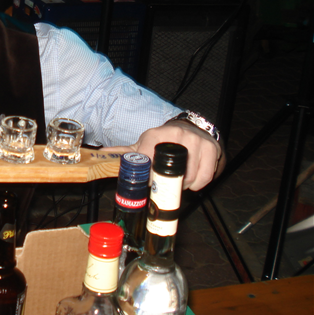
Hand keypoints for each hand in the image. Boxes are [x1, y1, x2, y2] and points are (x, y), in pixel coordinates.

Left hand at [101, 120, 224, 190]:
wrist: (193, 128)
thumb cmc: (165, 139)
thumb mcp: (145, 143)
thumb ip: (125, 152)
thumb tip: (102, 154)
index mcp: (156, 134)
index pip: (149, 160)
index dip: (148, 178)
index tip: (149, 184)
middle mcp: (178, 135)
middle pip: (170, 173)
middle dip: (167, 184)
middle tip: (165, 185)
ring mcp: (197, 141)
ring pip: (189, 178)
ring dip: (184, 186)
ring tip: (179, 180)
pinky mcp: (212, 149)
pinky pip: (205, 177)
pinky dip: (198, 183)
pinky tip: (193, 177)